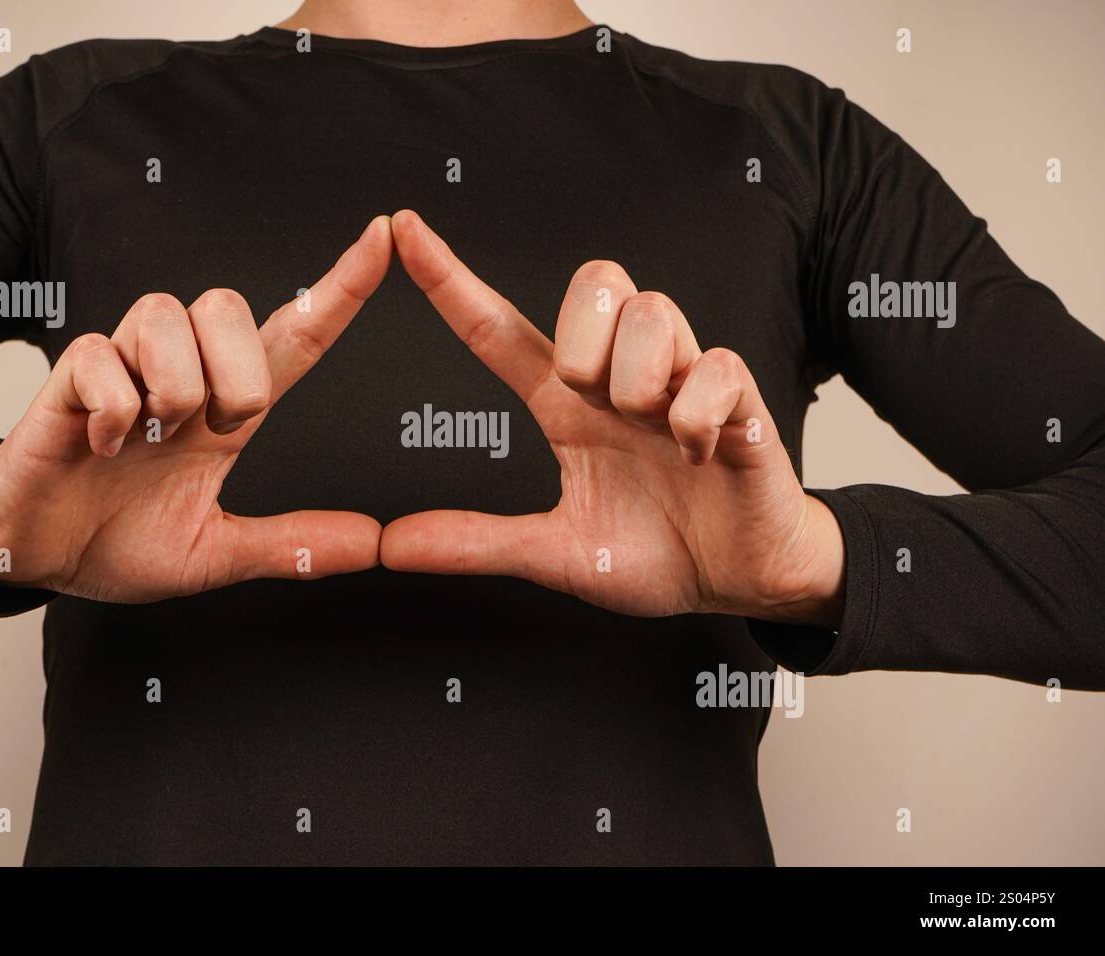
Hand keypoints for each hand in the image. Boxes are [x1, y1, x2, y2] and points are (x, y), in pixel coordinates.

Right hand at [0, 216, 391, 602]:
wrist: (36, 559)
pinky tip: (101, 447)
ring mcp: (122, 371)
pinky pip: (102, 356)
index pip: (295, 335)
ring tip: (147, 439)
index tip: (383, 235)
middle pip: (227, 302)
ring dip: (172, 388)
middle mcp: (180, 376)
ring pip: (167, 314)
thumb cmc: (116, 543)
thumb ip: (290, 545)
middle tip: (209, 432)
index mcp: (225, 413)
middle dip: (236, 373)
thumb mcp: (215, 554)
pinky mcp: (67, 381)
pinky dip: (113, 412)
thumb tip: (372, 543)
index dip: (340, 287)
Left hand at [380, 210, 845, 625]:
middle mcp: (622, 379)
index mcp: (568, 408)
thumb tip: (393, 547)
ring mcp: (684, 381)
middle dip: (582, 335)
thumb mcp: (555, 553)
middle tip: (593, 401)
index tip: (404, 229)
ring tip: (655, 434)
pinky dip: (695, 416)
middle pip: (594, 279)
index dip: (450, 279)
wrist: (738, 581)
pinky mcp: (741, 400)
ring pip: (651, 311)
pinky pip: (715, 367)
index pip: (498, 328)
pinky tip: (697, 455)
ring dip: (638, 380)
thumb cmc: (657, 552)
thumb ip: (478, 542)